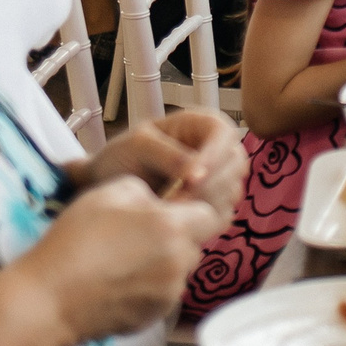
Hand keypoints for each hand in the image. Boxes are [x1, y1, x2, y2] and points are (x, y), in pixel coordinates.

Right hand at [13, 176, 226, 341]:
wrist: (49, 299)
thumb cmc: (76, 240)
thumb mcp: (111, 191)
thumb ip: (147, 191)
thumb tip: (160, 201)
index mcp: (173, 229)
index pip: (211, 215)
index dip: (194, 209)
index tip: (173, 209)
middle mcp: (179, 264)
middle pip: (195, 245)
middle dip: (177, 237)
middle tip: (141, 234)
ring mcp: (168, 295)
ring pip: (179, 271)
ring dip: (163, 262)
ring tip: (124, 259)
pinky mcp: (153, 318)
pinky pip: (163, 295)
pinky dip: (149, 287)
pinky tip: (119, 281)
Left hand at [76, 112, 246, 215]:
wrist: (110, 184)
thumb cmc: (123, 155)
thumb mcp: (138, 146)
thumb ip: (167, 155)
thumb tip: (198, 174)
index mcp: (204, 124)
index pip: (223, 135)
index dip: (213, 158)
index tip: (190, 181)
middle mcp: (218, 149)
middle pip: (235, 165)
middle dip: (208, 187)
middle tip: (175, 205)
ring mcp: (220, 177)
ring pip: (232, 191)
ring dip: (204, 206)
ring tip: (170, 213)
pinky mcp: (214, 204)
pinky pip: (223, 214)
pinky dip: (204, 221)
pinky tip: (178, 221)